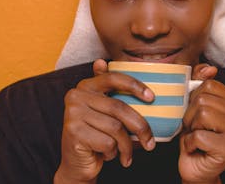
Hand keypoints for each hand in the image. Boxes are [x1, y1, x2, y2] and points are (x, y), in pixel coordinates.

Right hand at [54, 59, 155, 183]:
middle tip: (150, 141)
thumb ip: (106, 90)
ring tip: (127, 153)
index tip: (152, 98)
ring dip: (126, 145)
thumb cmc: (95, 134)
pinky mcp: (74, 132)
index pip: (113, 78)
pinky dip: (113, 152)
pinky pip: (107, 142)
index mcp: (85, 86)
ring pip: (115, 127)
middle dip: (140, 126)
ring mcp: (73, 114)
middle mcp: (76, 96)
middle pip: (119, 107)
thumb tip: (101, 61)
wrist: (76, 163)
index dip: (135, 85)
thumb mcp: (102, 111)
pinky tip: (108, 154)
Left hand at [178, 65, 224, 183]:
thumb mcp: (195, 106)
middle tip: (195, 128)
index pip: (209, 85)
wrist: (197, 167)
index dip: (194, 99)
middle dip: (190, 115)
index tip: (197, 114)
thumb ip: (200, 82)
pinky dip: (190, 143)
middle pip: (204, 99)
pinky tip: (196, 148)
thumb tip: (209, 68)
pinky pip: (199, 136)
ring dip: (191, 128)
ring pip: (202, 114)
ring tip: (196, 136)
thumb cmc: (196, 135)